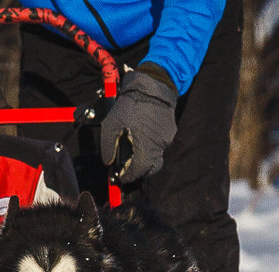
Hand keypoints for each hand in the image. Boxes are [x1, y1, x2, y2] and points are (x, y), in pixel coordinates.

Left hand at [101, 63, 177, 182]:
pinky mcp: (170, 130)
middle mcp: (159, 146)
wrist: (153, 85)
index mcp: (145, 147)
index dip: (129, 177)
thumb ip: (108, 147)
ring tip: (132, 149)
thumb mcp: (111, 125)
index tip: (121, 178)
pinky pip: (159, 144)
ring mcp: (166, 138)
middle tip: (126, 169)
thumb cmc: (130, 105)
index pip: (139, 172)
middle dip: (137, 170)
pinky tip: (140, 136)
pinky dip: (149, 145)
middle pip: (150, 167)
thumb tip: (109, 162)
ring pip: (155, 155)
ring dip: (143, 157)